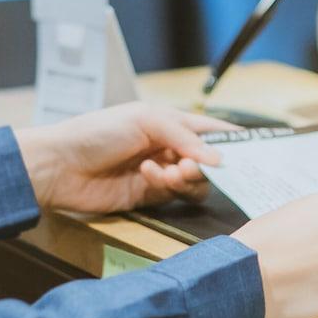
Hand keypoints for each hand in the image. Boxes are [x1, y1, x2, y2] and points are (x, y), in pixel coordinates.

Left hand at [13, 103, 223, 214]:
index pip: (211, 130)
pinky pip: (175, 196)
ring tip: (167, 171)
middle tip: (190, 165)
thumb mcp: (144, 119)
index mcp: (170, 122)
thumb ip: (184, 137)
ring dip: (186, 177)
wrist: (60, 165)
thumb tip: (217, 160)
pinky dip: (167, 186)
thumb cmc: (97, 132)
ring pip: (195, 182)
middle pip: (208, 161)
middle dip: (205, 163)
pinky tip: (148, 176)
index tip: (258, 148)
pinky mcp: (149, 197)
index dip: (233, 139)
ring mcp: (160, 173)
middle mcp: (169, 147)